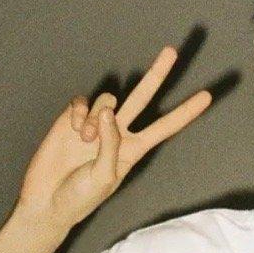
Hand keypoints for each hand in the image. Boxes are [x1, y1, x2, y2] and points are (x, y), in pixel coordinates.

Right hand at [17, 46, 212, 235]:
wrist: (47, 201)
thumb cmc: (80, 197)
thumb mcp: (104, 176)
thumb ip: (111, 144)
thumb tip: (108, 112)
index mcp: (133, 150)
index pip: (165, 127)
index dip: (185, 112)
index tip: (206, 96)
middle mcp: (117, 133)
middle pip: (143, 98)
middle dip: (157, 74)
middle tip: (172, 51)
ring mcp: (95, 124)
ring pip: (108, 99)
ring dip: (97, 116)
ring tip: (86, 139)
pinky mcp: (72, 119)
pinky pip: (82, 101)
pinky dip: (79, 112)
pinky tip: (73, 129)